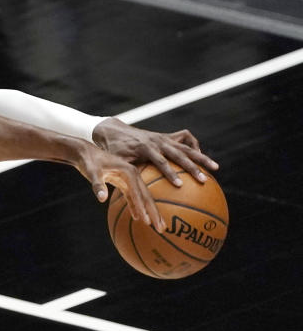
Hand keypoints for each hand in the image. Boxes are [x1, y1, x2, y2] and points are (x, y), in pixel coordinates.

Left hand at [78, 144, 165, 231]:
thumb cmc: (89, 161)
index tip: (147, 221)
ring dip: (149, 212)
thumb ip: (97, 185)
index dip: (142, 208)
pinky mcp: (124, 182)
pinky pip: (132, 197)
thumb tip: (101, 199)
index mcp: (129, 171)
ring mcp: (129, 179)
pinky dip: (136, 207)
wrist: (86, 152)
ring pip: (142, 197)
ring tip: (157, 226)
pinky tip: (138, 218)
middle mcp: (133, 175)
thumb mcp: (92, 172)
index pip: (138, 193)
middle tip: (162, 228)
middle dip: (154, 213)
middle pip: (146, 196)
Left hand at [92, 118, 218, 185]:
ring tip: (216, 168)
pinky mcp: (167, 136)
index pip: (160, 162)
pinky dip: (194, 146)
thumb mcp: (116, 163)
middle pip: (180, 153)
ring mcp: (164, 138)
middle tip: (204, 180)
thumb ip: (119, 177)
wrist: (114, 131)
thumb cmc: (113, 152)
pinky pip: (185, 138)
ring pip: (187, 146)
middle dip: (193, 167)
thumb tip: (114, 199)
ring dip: (202, 157)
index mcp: (144, 148)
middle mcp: (157, 141)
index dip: (170, 173)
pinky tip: (200, 158)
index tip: (180, 185)